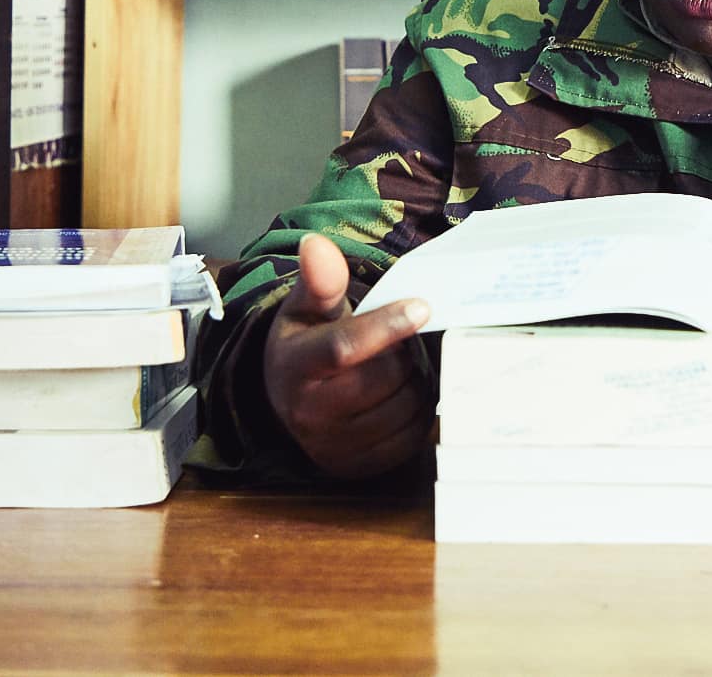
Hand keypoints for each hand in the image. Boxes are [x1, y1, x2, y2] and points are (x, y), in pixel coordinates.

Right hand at [262, 232, 433, 479]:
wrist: (290, 401)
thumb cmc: (306, 344)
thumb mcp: (307, 308)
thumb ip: (319, 278)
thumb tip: (316, 244)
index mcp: (295, 366)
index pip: (344, 347)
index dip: (387, 325)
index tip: (422, 306)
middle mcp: (309, 413)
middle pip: (385, 375)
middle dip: (403, 351)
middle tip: (398, 340)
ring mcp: (336, 446)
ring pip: (406, 406)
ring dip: (416, 381)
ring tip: (399, 366)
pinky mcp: (362, 466)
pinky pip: (413, 436)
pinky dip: (419, 411)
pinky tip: (401, 394)